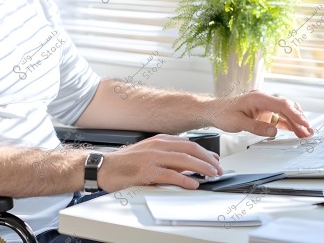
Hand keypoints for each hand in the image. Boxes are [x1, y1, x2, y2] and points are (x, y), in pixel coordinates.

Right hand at [97, 134, 221, 191]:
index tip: (215, 160)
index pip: (189, 143)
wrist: (105, 167)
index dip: (205, 152)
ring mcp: (153, 157)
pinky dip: (184, 179)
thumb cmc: (127, 162)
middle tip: (219, 169)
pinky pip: (170, 175)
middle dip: (208, 159)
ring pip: (184, 160)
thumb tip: (188, 164)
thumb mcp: (151, 153)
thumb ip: (169, 156)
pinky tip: (193, 184)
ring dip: (202, 167)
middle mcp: (158, 145)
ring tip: (212, 175)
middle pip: (190, 149)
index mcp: (160, 140)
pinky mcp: (147, 171)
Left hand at [211, 90, 312, 138]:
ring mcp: (264, 106)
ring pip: (285, 112)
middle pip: (286, 107)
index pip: (281, 104)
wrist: (214, 111)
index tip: (304, 124)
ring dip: (296, 122)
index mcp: (258, 98)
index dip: (294, 114)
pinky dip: (288, 124)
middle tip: (309, 131)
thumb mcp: (237, 122)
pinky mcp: (264, 113)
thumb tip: (273, 131)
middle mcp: (263, 99)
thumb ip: (256, 127)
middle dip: (299, 119)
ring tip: (306, 133)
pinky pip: (279, 117)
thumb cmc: (223, 113)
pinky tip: (296, 131)